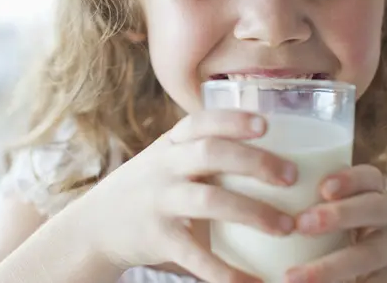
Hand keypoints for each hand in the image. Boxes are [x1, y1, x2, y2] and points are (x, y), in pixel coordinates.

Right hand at [69, 110, 298, 282]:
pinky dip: (228, 272)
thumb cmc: (147, 190)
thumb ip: (202, 153)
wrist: (94, 227)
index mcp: (170, 145)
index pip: (201, 121)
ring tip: (286, 226)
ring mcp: (159, 202)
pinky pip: (197, 256)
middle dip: (254, 162)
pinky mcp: (158, 239)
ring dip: (253, 212)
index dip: (233, 120)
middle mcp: (163, 168)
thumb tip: (269, 151)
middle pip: (210, 153)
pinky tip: (256, 282)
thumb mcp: (165, 161)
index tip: (266, 124)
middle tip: (292, 176)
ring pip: (209, 201)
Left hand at [284, 165, 386, 282]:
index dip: (349, 178)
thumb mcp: (351, 209)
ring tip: (292, 278)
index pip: (370, 177)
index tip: (323, 186)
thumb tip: (234, 188)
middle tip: (301, 224)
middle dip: (338, 215)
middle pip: (374, 210)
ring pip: (369, 258)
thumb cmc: (361, 230)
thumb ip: (309, 199)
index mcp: (374, 197)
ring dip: (330, 269)